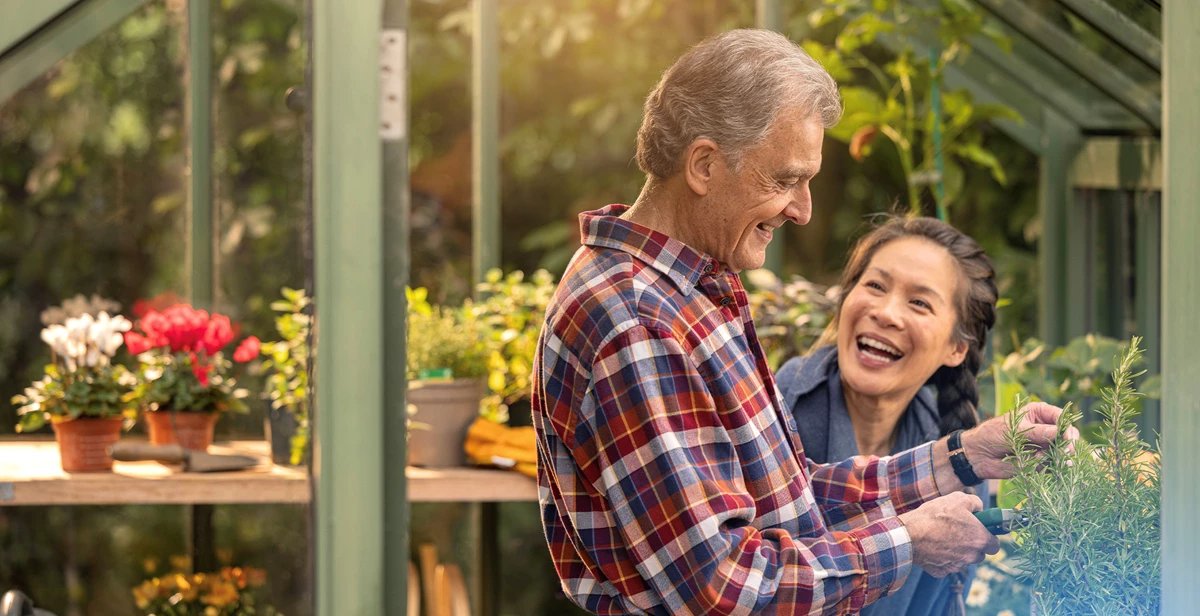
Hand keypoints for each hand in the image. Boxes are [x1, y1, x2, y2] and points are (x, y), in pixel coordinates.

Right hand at [898, 492, 997, 577]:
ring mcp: (956, 566)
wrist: (909, 534)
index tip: (979, 530)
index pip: (995, 545)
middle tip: (959, 532)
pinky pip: (946, 565)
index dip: (988, 536)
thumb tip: (979, 508)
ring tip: (942, 537)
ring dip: (957, 551)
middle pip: (979, 554)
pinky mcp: (941, 571)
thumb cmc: (935, 515)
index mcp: (980, 539)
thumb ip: (975, 503)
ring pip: (962, 560)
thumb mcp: (958, 498)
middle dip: (972, 545)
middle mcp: (971, 556)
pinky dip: (942, 557)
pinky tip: (932, 546)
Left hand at [962, 401, 1079, 479]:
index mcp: (1039, 413)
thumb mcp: (1015, 430)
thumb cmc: (993, 434)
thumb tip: (1062, 433)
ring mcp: (1044, 445)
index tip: (1067, 439)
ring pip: (1062, 452)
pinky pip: (1052, 465)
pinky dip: (1045, 466)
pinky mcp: (1041, 461)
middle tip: (1064, 453)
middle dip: (1067, 445)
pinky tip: (1032, 464)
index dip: (1068, 428)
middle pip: (1068, 436)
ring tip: (1036, 457)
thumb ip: (1038, 432)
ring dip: (1053, 457)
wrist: (979, 455)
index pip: (1062, 418)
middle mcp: (1045, 428)